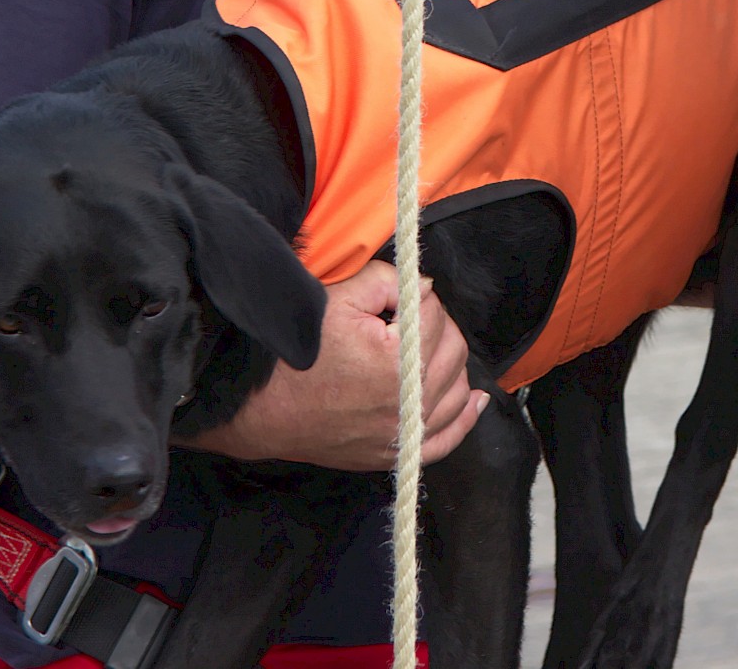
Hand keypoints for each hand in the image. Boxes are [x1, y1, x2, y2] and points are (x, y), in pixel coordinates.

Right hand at [190, 261, 486, 469]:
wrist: (261, 406)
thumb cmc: (298, 350)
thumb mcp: (340, 297)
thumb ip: (391, 282)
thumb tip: (427, 288)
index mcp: (400, 362)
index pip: (435, 316)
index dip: (416, 298)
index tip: (395, 296)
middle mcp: (410, 404)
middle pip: (453, 351)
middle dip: (437, 326)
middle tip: (407, 316)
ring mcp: (404, 435)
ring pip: (457, 391)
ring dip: (451, 363)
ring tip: (430, 345)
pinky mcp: (393, 455)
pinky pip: (446, 440)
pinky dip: (465, 419)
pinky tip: (476, 401)